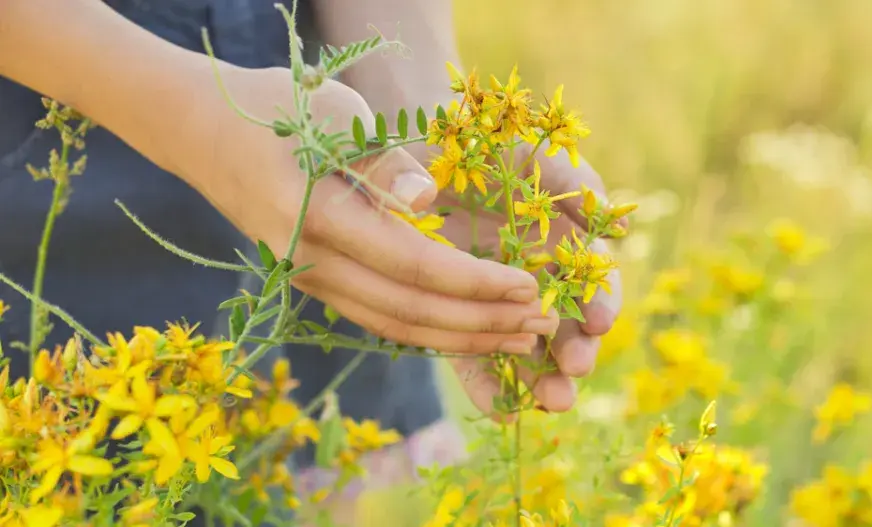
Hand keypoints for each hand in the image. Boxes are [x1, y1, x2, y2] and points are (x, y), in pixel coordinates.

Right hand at [188, 66, 559, 353]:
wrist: (201, 130)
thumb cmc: (276, 109)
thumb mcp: (333, 113)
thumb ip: (382, 160)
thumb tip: (428, 199)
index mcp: (320, 218)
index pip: (415, 268)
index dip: (477, 284)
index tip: (530, 288)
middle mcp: (310, 262)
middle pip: (409, 312)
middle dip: (481, 323)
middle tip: (542, 327)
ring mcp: (306, 278)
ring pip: (393, 326)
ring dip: (459, 338)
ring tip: (516, 341)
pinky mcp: (310, 280)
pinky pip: (376, 316)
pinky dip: (426, 329)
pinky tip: (465, 330)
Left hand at [406, 141, 623, 416]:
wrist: (425, 147)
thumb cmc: (487, 145)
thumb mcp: (535, 157)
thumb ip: (578, 186)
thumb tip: (622, 232)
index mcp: (562, 246)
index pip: (593, 285)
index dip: (601, 305)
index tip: (600, 322)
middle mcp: (536, 280)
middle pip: (565, 328)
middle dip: (574, 355)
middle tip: (574, 375)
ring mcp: (497, 301)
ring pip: (525, 350)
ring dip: (541, 379)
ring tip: (550, 403)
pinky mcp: (458, 316)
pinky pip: (474, 356)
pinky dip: (489, 384)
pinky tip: (503, 410)